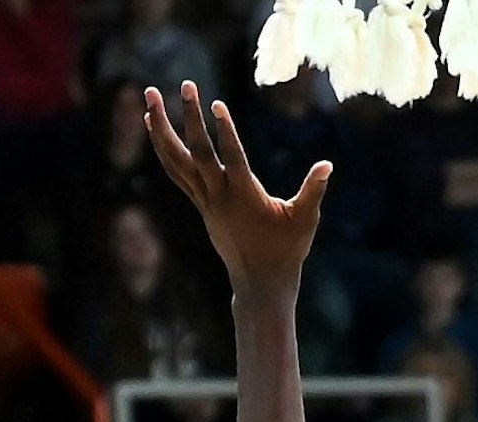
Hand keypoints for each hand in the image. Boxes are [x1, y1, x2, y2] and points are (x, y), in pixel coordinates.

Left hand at [143, 82, 329, 293]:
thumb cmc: (287, 250)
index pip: (231, 158)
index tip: (215, 104)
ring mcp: (205, 200)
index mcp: (245, 197)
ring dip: (161, 128)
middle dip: (188, 117)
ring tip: (150, 99)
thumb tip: (327, 165)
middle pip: (196, 152)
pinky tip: (155, 128)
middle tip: (186, 84)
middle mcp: (219, 196)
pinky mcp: (201, 204)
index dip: (224, 131)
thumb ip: (313, 190)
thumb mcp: (305, 219)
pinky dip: (163, 148)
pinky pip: (175, 171)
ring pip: (176, 160)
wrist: (260, 281)